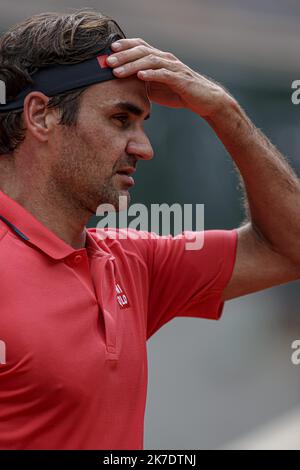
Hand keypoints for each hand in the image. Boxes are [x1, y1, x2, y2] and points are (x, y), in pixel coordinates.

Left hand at [106, 38, 231, 117]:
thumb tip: (121, 83)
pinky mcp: (181, 79)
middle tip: (108, 62)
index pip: (140, 46)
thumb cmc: (179, 92)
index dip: (124, 46)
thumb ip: (141, 82)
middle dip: (123, 56)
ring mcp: (174, 67)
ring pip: (150, 61)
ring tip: (118, 71)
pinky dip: (152, 74)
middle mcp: (166, 58)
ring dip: (132, 65)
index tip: (109, 51)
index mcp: (159, 58)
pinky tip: (141, 76)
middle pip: (142, 51)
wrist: (204, 100)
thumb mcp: (156, 87)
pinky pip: (164, 74)